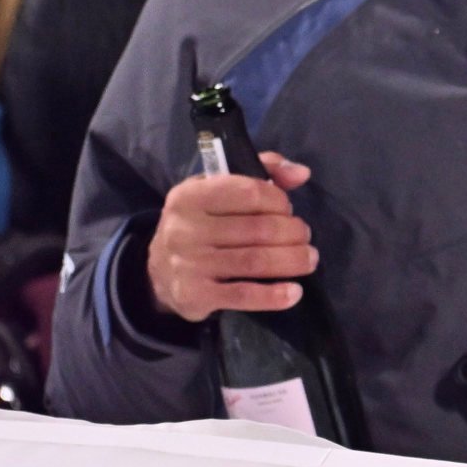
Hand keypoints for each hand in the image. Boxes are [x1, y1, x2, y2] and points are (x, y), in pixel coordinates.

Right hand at [148, 153, 315, 323]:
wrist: (158, 272)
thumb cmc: (201, 223)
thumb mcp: (220, 187)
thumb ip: (264, 170)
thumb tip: (301, 173)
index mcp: (190, 196)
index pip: (251, 193)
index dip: (280, 201)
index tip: (288, 209)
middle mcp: (184, 229)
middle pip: (259, 229)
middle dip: (293, 232)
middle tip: (304, 237)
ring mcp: (188, 264)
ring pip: (255, 261)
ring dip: (292, 260)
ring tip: (308, 259)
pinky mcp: (194, 296)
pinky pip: (242, 295)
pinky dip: (274, 295)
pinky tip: (294, 292)